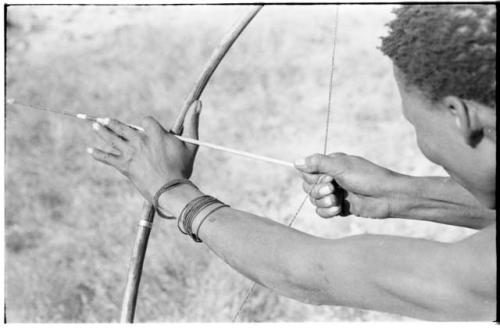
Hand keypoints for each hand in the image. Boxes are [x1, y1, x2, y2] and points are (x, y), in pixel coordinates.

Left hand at [87, 101, 201, 201]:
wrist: (170, 188)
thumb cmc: (182, 167)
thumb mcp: (191, 144)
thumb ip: (193, 122)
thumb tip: (198, 102)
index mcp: (155, 134)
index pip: (146, 120)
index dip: (147, 124)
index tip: (148, 128)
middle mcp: (140, 141)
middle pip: (123, 127)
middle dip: (113, 123)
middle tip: (103, 119)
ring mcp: (130, 153)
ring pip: (113, 139)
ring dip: (102, 131)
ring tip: (94, 125)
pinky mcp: (124, 166)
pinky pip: (108, 158)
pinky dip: (99, 154)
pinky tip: (90, 150)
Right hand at [294, 153, 402, 218]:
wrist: (387, 196)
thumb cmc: (367, 177)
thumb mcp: (341, 167)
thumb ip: (317, 163)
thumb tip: (295, 162)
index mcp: (331, 165)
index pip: (307, 173)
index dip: (313, 178)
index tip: (328, 178)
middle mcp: (331, 178)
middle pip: (308, 188)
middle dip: (318, 191)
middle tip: (333, 189)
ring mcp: (335, 193)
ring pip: (314, 201)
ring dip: (323, 202)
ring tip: (337, 201)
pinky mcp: (340, 207)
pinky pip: (322, 211)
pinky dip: (327, 211)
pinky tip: (338, 209)